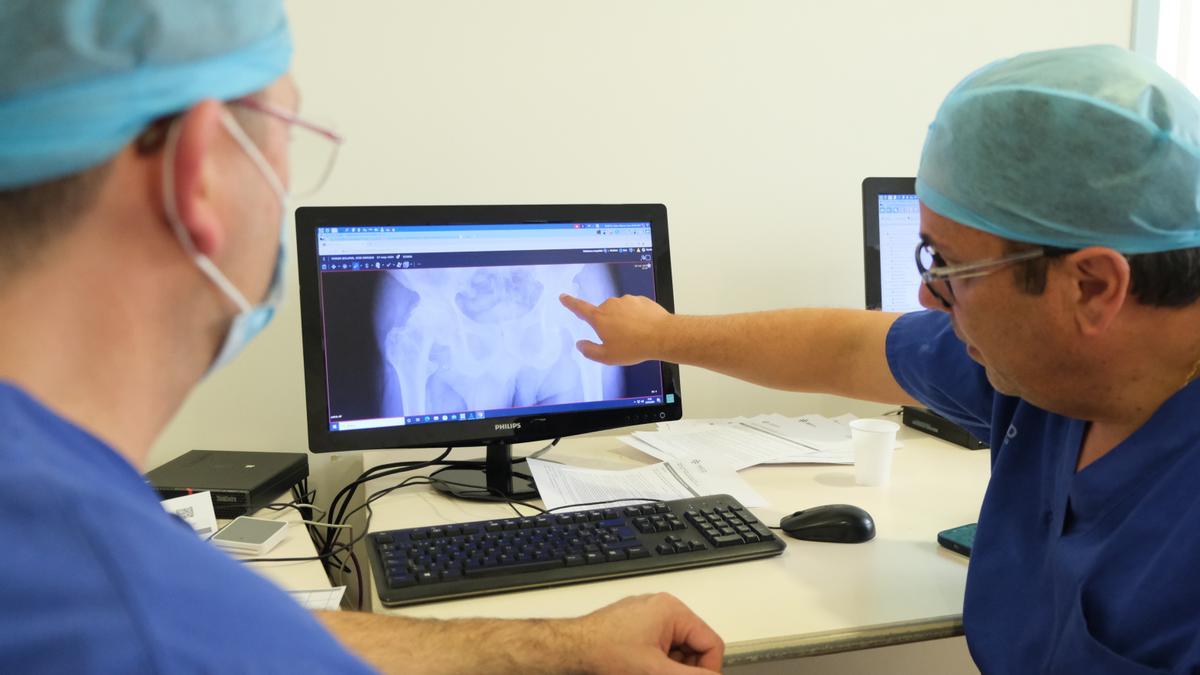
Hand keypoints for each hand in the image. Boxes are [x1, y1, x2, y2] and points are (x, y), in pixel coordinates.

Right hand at [559, 293, 671, 364]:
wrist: (662, 336)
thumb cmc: (634, 346)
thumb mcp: (607, 356)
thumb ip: (590, 350)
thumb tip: (580, 345)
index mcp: (599, 318)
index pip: (579, 308)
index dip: (570, 302)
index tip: (564, 297)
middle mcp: (611, 305)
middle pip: (604, 314)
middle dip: (608, 324)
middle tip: (619, 339)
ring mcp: (627, 301)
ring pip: (620, 311)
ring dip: (624, 321)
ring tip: (634, 335)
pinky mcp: (641, 300)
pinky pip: (634, 308)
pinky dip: (637, 317)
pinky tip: (643, 328)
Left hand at [571, 593, 724, 673]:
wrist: (570, 651)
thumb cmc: (603, 652)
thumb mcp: (656, 671)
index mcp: (672, 610)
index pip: (711, 642)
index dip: (708, 670)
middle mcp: (661, 607)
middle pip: (694, 646)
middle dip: (683, 668)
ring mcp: (646, 616)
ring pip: (675, 648)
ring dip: (668, 667)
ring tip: (648, 672)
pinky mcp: (634, 626)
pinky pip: (658, 646)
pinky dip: (655, 662)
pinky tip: (640, 670)